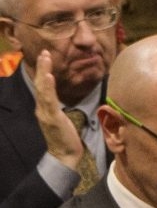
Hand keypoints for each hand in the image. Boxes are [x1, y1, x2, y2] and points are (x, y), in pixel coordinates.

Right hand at [33, 51, 84, 170]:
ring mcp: (45, 113)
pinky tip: (49, 77)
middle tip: (44, 52)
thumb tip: (62, 99)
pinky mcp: (52, 118)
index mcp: (45, 108)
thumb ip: (59, 108)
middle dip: (41, 67)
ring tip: (45, 58)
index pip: (42, 86)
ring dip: (44, 72)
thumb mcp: (62, 119)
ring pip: (43, 89)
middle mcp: (42, 108)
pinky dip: (48, 88)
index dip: (43, 72)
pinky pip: (49, 100)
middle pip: (40, 84)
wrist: (64, 155)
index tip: (45, 57)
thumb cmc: (66, 138)